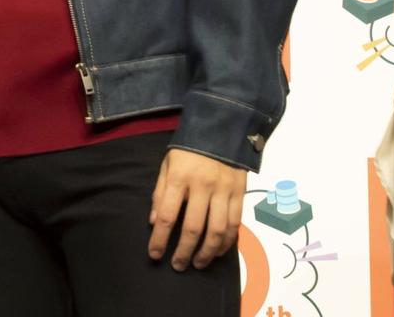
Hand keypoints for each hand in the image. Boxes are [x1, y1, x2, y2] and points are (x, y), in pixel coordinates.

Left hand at [148, 149, 245, 270]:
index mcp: (178, 178)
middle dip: (184, 251)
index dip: (159, 238)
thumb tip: (153, 222)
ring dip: (207, 252)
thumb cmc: (188, 149)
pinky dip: (227, 242)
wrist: (221, 129)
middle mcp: (201, 187)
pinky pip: (235, 225)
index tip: (154, 254)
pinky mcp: (239, 194)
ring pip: (217, 231)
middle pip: (193, 228)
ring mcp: (223, 191)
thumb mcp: (167, 165)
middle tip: (178, 265)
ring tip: (198, 263)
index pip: (166, 215)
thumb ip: (160, 193)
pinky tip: (218, 251)